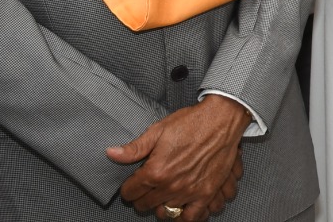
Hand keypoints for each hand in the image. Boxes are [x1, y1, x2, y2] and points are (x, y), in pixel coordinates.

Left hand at [107, 95, 250, 220]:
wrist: (222, 119)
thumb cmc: (190, 122)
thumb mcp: (158, 130)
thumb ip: (134, 148)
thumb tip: (111, 154)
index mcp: (155, 171)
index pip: (129, 192)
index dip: (128, 187)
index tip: (133, 182)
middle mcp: (170, 185)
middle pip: (144, 204)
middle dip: (141, 197)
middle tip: (146, 187)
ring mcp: (189, 191)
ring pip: (165, 212)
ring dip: (160, 206)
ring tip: (161, 196)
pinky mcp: (206, 193)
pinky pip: (191, 217)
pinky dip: (183, 216)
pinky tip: (180, 207)